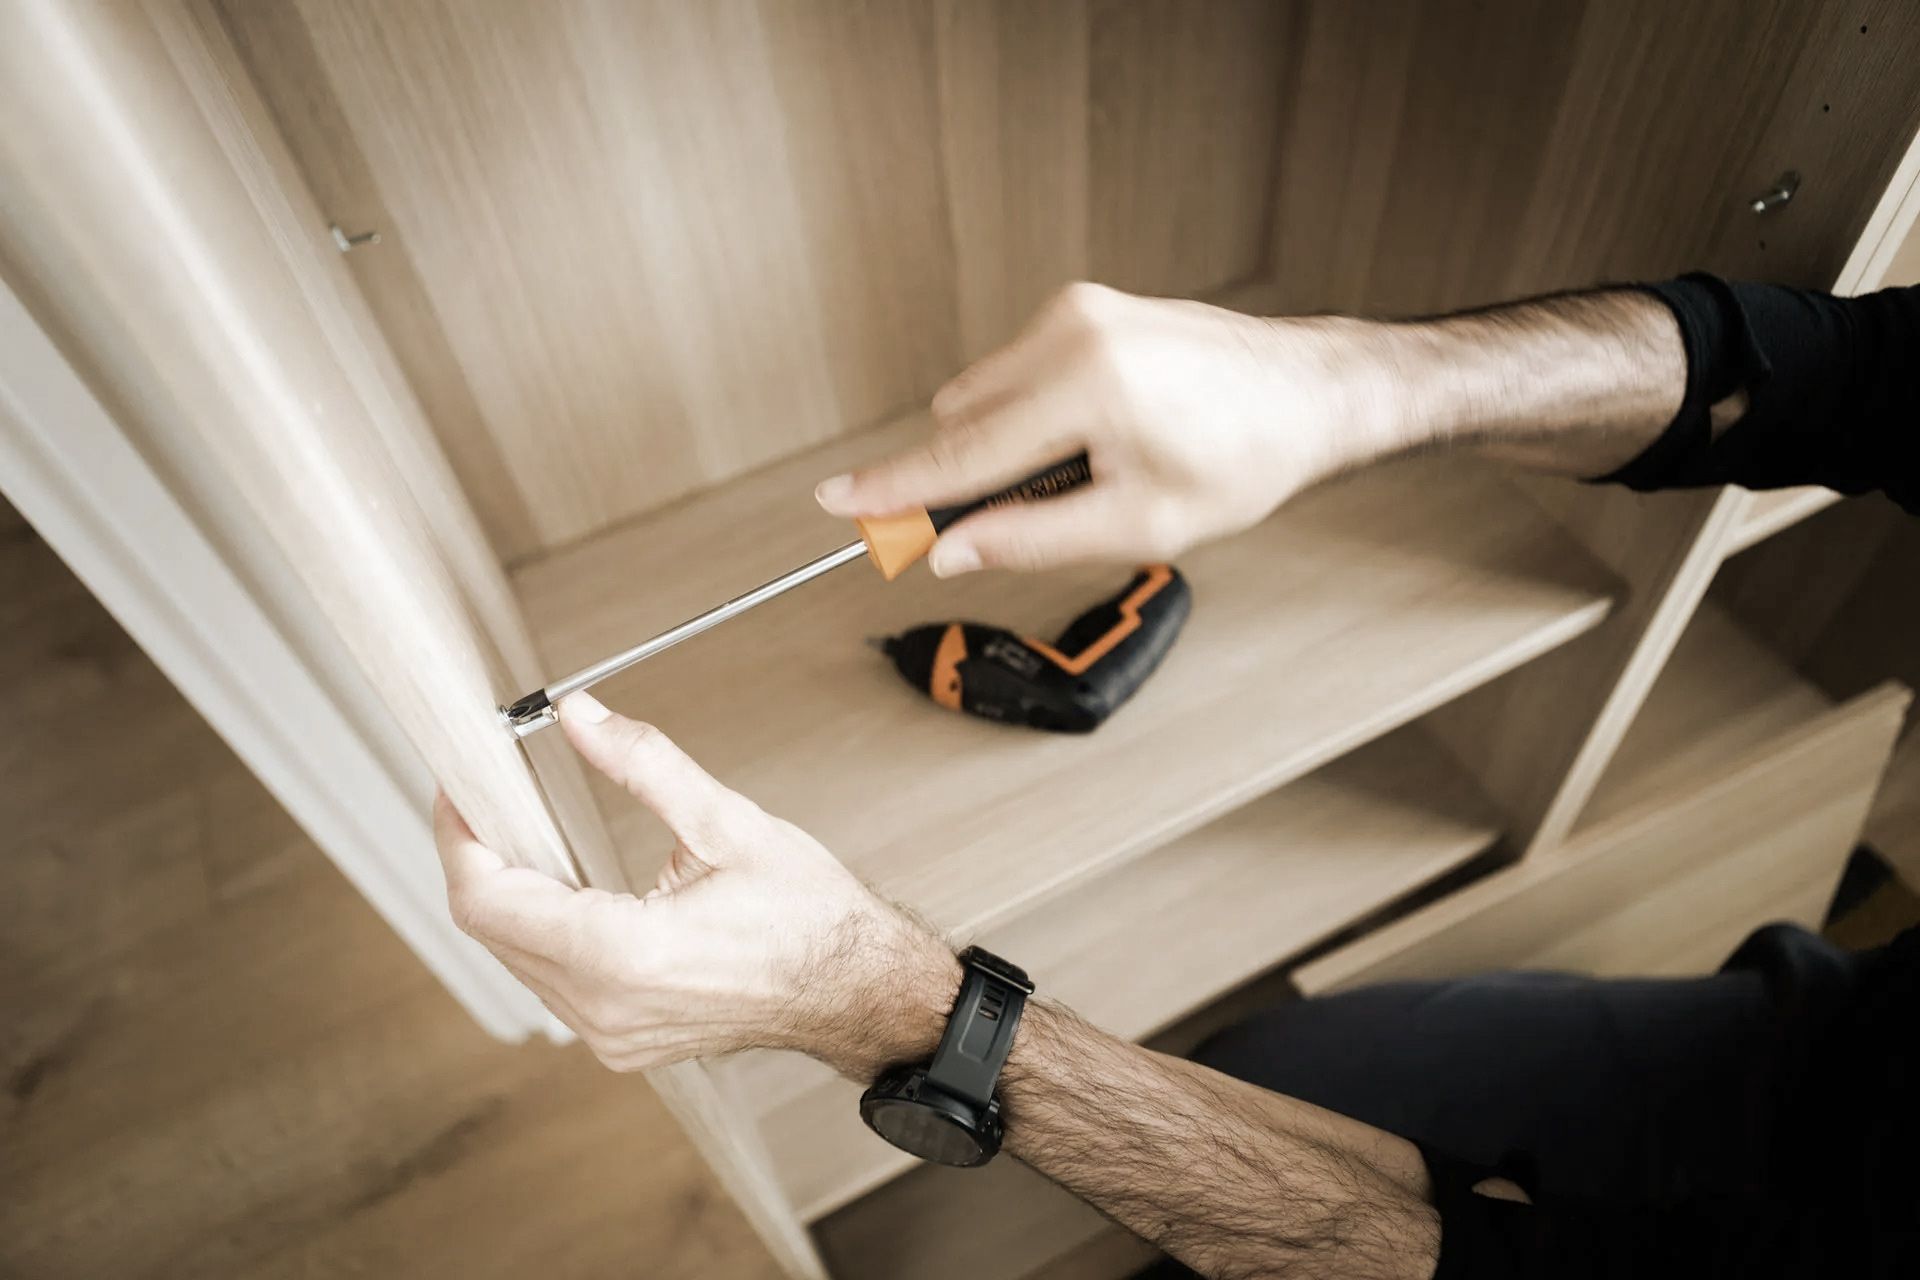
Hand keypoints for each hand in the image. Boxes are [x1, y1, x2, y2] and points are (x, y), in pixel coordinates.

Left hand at [435, 692, 959, 1076]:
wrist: (857, 990)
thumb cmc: (811, 919)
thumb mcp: (728, 824)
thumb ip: (644, 765)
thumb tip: (581, 718)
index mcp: (625, 956)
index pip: (488, 901)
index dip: (458, 838)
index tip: (459, 789)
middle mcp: (606, 1008)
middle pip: (489, 929)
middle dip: (479, 856)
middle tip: (488, 796)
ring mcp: (611, 1034)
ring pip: (514, 958)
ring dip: (508, 893)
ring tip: (526, 832)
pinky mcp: (620, 1040)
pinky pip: (549, 981)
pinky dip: (541, 928)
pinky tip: (564, 886)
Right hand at [814, 282, 1398, 575]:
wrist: (1305, 393)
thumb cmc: (1243, 458)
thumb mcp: (1140, 523)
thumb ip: (1033, 539)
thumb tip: (951, 550)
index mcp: (1087, 385)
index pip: (964, 453)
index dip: (894, 488)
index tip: (835, 502)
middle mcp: (1072, 331)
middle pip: (962, 422)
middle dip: (968, 479)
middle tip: (1006, 528)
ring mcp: (1076, 311)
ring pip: (984, 398)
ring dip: (1005, 449)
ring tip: (1088, 476)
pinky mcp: (1082, 309)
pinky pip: (1016, 376)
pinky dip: (1031, 419)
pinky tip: (1095, 440)